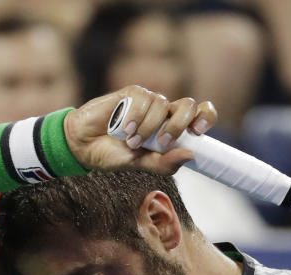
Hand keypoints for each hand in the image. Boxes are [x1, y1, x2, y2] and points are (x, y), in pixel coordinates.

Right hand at [63, 84, 216, 173]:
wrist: (84, 146)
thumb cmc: (115, 155)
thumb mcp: (141, 165)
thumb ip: (165, 163)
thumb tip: (190, 154)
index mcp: (173, 128)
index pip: (200, 114)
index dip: (206, 117)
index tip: (197, 132)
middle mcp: (164, 113)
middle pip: (188, 105)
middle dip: (178, 125)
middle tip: (162, 141)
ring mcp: (148, 102)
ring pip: (162, 104)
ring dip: (148, 127)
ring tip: (131, 141)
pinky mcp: (131, 93)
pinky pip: (143, 98)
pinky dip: (135, 117)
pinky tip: (124, 128)